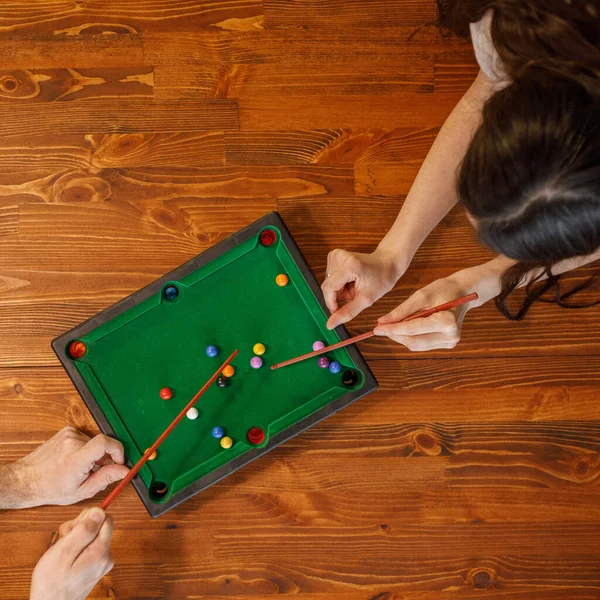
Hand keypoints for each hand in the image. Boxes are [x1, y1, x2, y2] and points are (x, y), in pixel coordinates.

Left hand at [14, 426, 128, 507]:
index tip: (118, 461)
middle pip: (103, 444)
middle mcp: (72, 442)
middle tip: (96, 471)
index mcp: (76, 460)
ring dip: (95, 454)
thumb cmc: (51, 488)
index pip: (105, 443)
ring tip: (83, 467)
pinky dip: (86, 448)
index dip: (118, 450)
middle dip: (106, 457)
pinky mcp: (67, 430)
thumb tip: (124, 470)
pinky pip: (87, 438)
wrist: (26, 479)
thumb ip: (105, 478)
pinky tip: (75, 459)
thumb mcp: (81, 491)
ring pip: (95, 442)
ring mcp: (69, 434)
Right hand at [30, 507, 113, 599]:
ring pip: (92, 536)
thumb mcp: (64, 551)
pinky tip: (65, 558)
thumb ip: (84, 530)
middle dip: (80, 527)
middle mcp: (106, 556)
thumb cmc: (52, 583)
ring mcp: (101, 563)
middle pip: (99, 526)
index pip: (105, 519)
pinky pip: (88, 548)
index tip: (72, 528)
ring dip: (76, 538)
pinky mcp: (95, 567)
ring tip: (61, 551)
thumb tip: (100, 511)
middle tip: (64, 539)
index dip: (88, 518)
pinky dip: (76, 548)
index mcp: (101, 551)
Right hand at [322, 248, 402, 328]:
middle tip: (355, 294)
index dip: (331, 302)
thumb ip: (347, 312)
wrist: (387, 262)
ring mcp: (336, 255)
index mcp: (349, 265)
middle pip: (328, 286)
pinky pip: (331, 277)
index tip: (338, 311)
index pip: (328, 288)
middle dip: (340, 295)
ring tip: (355, 286)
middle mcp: (339, 256)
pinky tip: (351, 280)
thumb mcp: (367, 299)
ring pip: (329, 283)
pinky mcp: (334, 255)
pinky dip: (340, 283)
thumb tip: (330, 324)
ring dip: (341, 290)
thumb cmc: (381, 278)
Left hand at [373, 267, 489, 350]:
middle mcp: (450, 336)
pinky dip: (410, 337)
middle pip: (414, 341)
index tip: (377, 328)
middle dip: (395, 335)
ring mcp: (450, 342)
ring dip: (401, 337)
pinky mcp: (447, 344)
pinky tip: (404, 328)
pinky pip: (422, 344)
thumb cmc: (444, 290)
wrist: (465, 292)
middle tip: (380, 327)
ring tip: (391, 326)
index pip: (413, 329)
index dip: (393, 330)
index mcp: (447, 322)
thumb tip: (382, 322)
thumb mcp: (421, 295)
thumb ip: (402, 310)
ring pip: (416, 345)